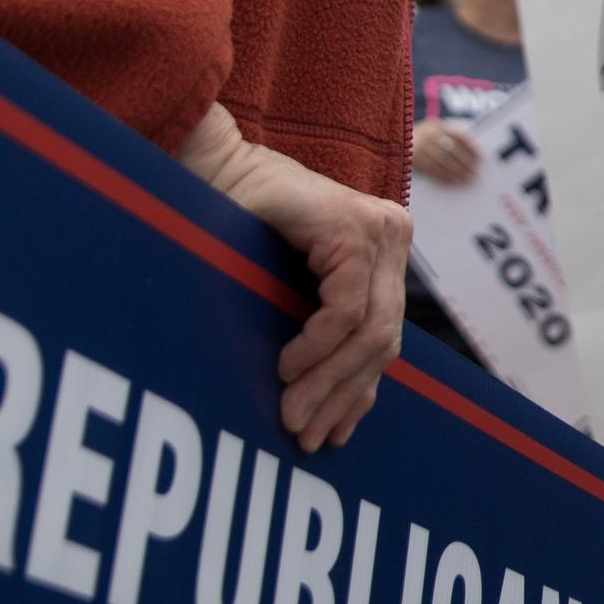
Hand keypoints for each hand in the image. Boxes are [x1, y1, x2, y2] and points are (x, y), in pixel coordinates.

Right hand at [180, 107, 407, 451]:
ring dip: (328, 380)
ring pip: (370, 330)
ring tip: (291, 412)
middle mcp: (392, 237)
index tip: (331, 436)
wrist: (211, 167)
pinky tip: (288, 366)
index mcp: (385, 253)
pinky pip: (345, 308)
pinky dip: (317, 345)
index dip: (358, 392)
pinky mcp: (353, 228)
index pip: (384, 338)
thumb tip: (346, 418)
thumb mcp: (292, 290)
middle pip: (383, 340)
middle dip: (342, 395)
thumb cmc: (241, 227)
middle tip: (304, 436)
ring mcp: (380, 229)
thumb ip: (324, 338)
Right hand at [411, 119, 479, 187]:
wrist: (397, 140)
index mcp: (438, 125)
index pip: (459, 136)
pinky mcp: (414, 159)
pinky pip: (433, 169)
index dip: (472, 147)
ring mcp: (420, 147)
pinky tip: (455, 180)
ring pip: (444, 162)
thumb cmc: (424, 137)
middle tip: (476, 172)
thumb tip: (472, 153)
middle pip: (452, 150)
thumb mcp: (435, 130)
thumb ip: (451, 137)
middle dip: (466, 163)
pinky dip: (446, 176)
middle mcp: (429, 134)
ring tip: (468, 179)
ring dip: (458, 172)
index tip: (481, 157)